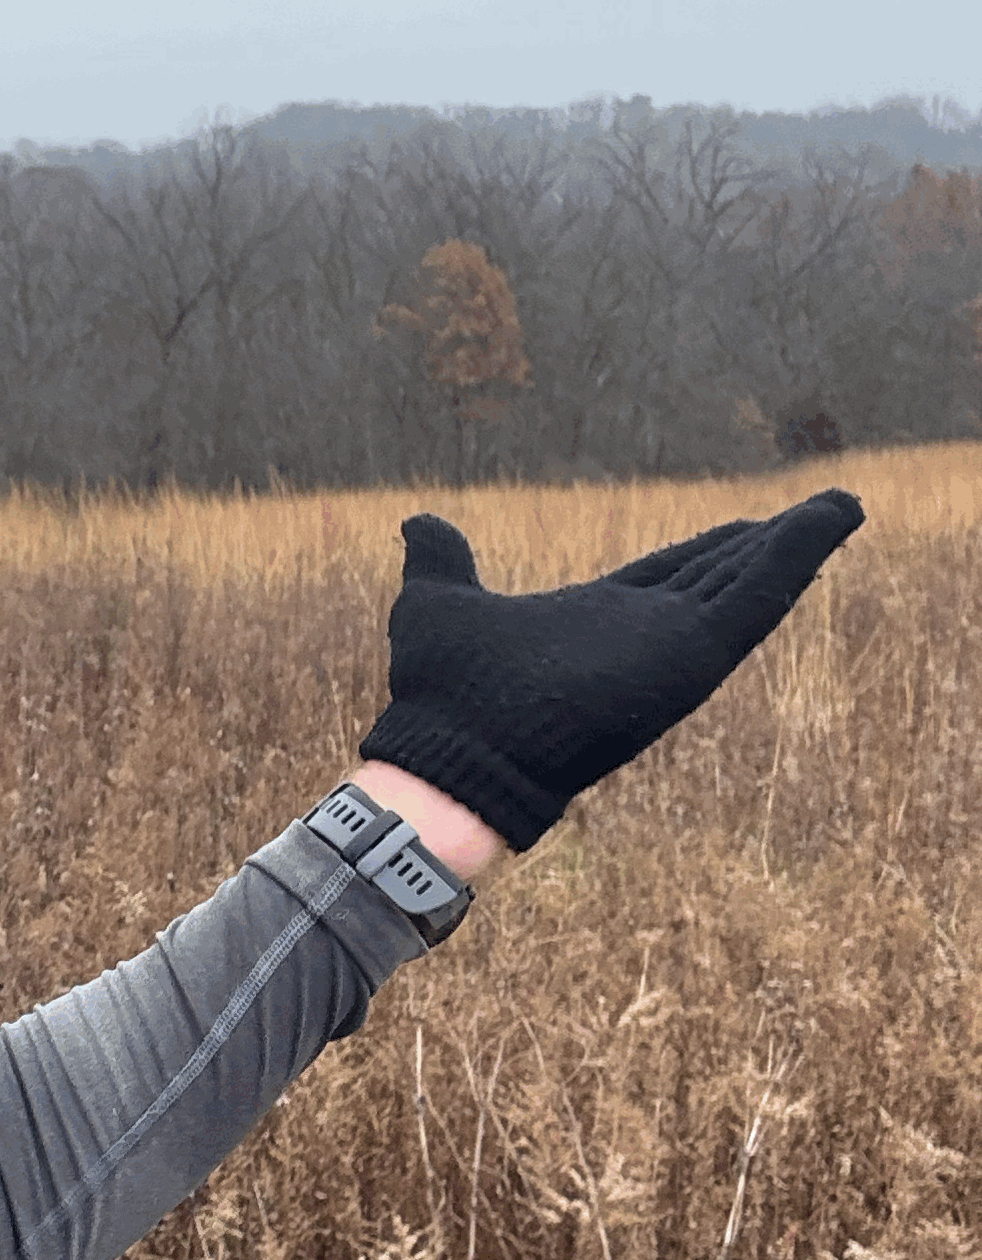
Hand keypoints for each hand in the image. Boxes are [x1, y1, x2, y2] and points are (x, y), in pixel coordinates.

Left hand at [360, 490, 864, 851]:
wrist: (451, 752)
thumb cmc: (439, 693)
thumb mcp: (437, 602)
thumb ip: (440, 561)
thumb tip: (418, 524)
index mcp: (596, 623)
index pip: (669, 578)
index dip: (711, 550)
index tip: (749, 525)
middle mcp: (642, 638)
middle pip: (720, 580)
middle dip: (765, 547)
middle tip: (817, 514)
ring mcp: (671, 649)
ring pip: (750, 586)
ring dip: (798, 545)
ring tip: (843, 507)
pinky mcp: (691, 657)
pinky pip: (757, 599)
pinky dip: (796, 557)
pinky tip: (830, 519)